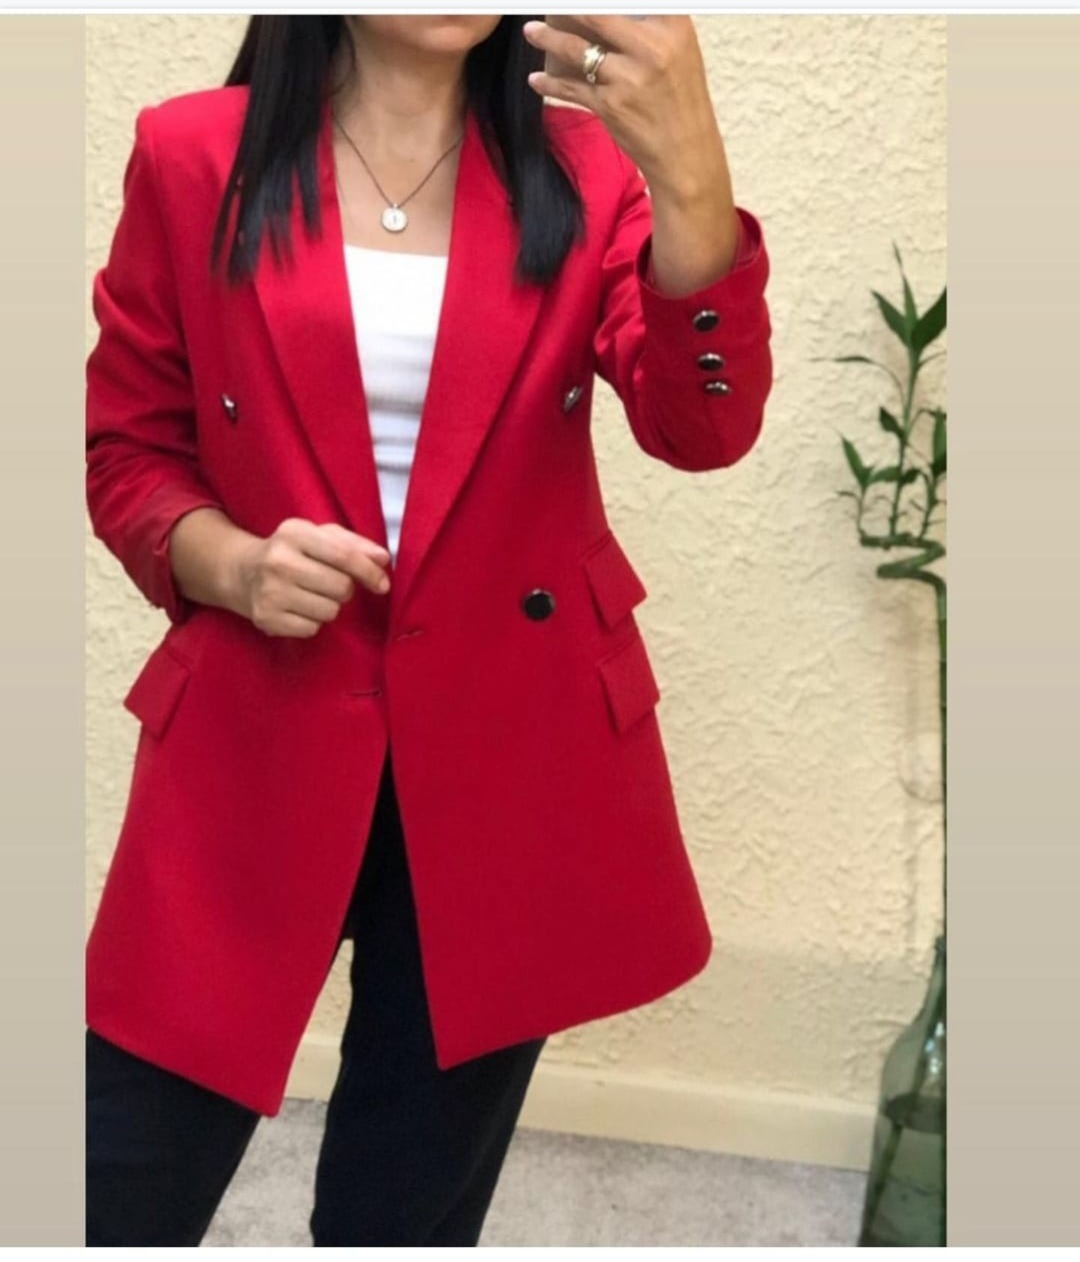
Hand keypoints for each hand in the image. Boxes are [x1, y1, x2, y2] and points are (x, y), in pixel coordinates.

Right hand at [230, 519, 390, 638]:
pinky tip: (299, 608)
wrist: (242, 572)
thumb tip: (383, 559)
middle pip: (341, 587)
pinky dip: (312, 622)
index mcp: (295, 533)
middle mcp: (278, 561)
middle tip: (332, 584)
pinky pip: (312, 629)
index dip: (369, 572)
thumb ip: (354, 544)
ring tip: (312, 594)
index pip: (344, 556)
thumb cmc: (293, 551)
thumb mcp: (319, 536)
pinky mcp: (266, 618)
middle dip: (345, 589)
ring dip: (330, 606)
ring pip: (330, 611)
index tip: (383, 584)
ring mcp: (269, 592)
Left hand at [522, 15, 725, 201]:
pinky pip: (572, 89)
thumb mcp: (678, 51)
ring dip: (548, 38)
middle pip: (595, 14)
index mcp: (672, 25)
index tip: (576, 2)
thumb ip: (650, 27)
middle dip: (565, 8)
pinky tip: (537, 80)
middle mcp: (651, 48)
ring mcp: (628, 77)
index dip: (598, 0)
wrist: (685, 151)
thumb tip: (607, 14)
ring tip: (531, 31)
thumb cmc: (680, 99)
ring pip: (576, 49)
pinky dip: (550, 84)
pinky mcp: (610, 105)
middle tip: (549, 5)